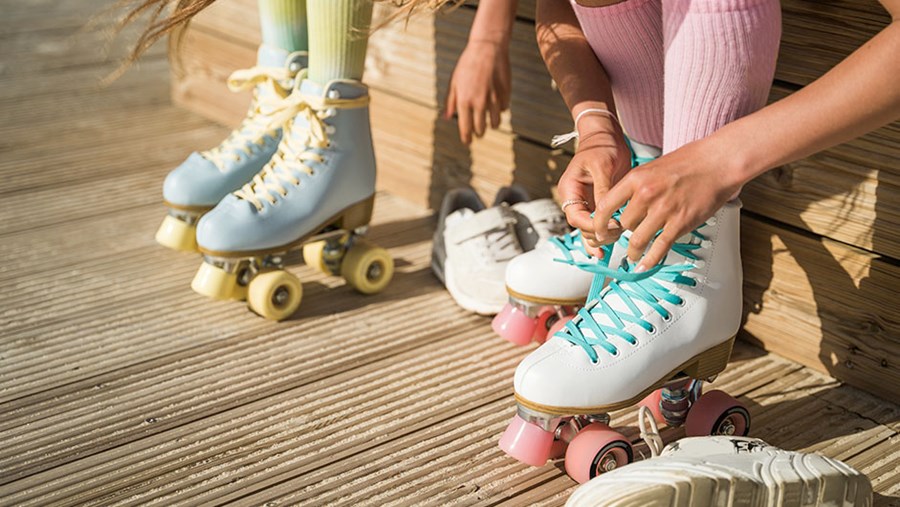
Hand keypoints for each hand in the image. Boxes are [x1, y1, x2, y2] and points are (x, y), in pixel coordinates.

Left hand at [444, 39, 510, 143]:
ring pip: (495, 123)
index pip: (465, 128)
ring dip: (491, 124)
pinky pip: (504, 109)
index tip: (467, 142)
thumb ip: (451, 101)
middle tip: (478, 133)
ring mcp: (494, 100)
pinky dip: (500, 110)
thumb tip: (447, 117)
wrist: (487, 48)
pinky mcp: (505, 94)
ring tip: (489, 123)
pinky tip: (497, 105)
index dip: (466, 138)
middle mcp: (479, 103)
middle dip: (478, 133)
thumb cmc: (467, 64)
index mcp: (464, 101)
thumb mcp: (454, 82)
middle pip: (481, 129)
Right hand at [557, 117, 631, 257]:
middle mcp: (575, 199)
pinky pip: (598, 225)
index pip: (576, 217)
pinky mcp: (598, 204)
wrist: (606, 136)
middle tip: (619, 233)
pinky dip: (603, 236)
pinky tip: (608, 249)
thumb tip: (606, 215)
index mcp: (569, 190)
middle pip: (582, 228)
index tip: (612, 226)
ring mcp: (586, 203)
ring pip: (589, 230)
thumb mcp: (602, 167)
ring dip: (602, 238)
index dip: (593, 226)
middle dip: (599, 234)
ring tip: (619, 240)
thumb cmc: (602, 147)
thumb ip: (603, 192)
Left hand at [593, 137, 744, 270]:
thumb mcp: (653, 167)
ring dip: (634, 251)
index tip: (599, 231)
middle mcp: (647, 194)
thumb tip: (623, 206)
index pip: (606, 206)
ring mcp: (664, 210)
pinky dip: (650, 260)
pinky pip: (659, 247)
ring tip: (633, 255)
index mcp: (636, 178)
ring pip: (638, 239)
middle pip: (624, 224)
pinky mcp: (680, 223)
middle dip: (625, 233)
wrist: (718, 162)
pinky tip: (644, 265)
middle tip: (627, 237)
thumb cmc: (690, 162)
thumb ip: (637, 186)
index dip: (600, 223)